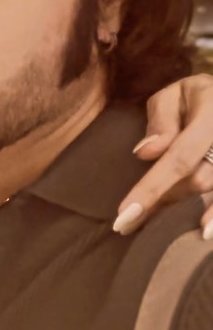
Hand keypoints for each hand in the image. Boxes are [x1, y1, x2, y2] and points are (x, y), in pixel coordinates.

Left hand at [114, 74, 212, 237]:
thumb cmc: (196, 98)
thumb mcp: (175, 95)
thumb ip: (162, 119)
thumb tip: (146, 153)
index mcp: (211, 113)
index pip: (180, 156)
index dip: (152, 187)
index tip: (125, 213)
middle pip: (198, 180)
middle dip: (164, 198)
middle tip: (129, 217)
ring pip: (210, 190)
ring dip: (179, 209)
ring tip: (147, 224)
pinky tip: (202, 234)